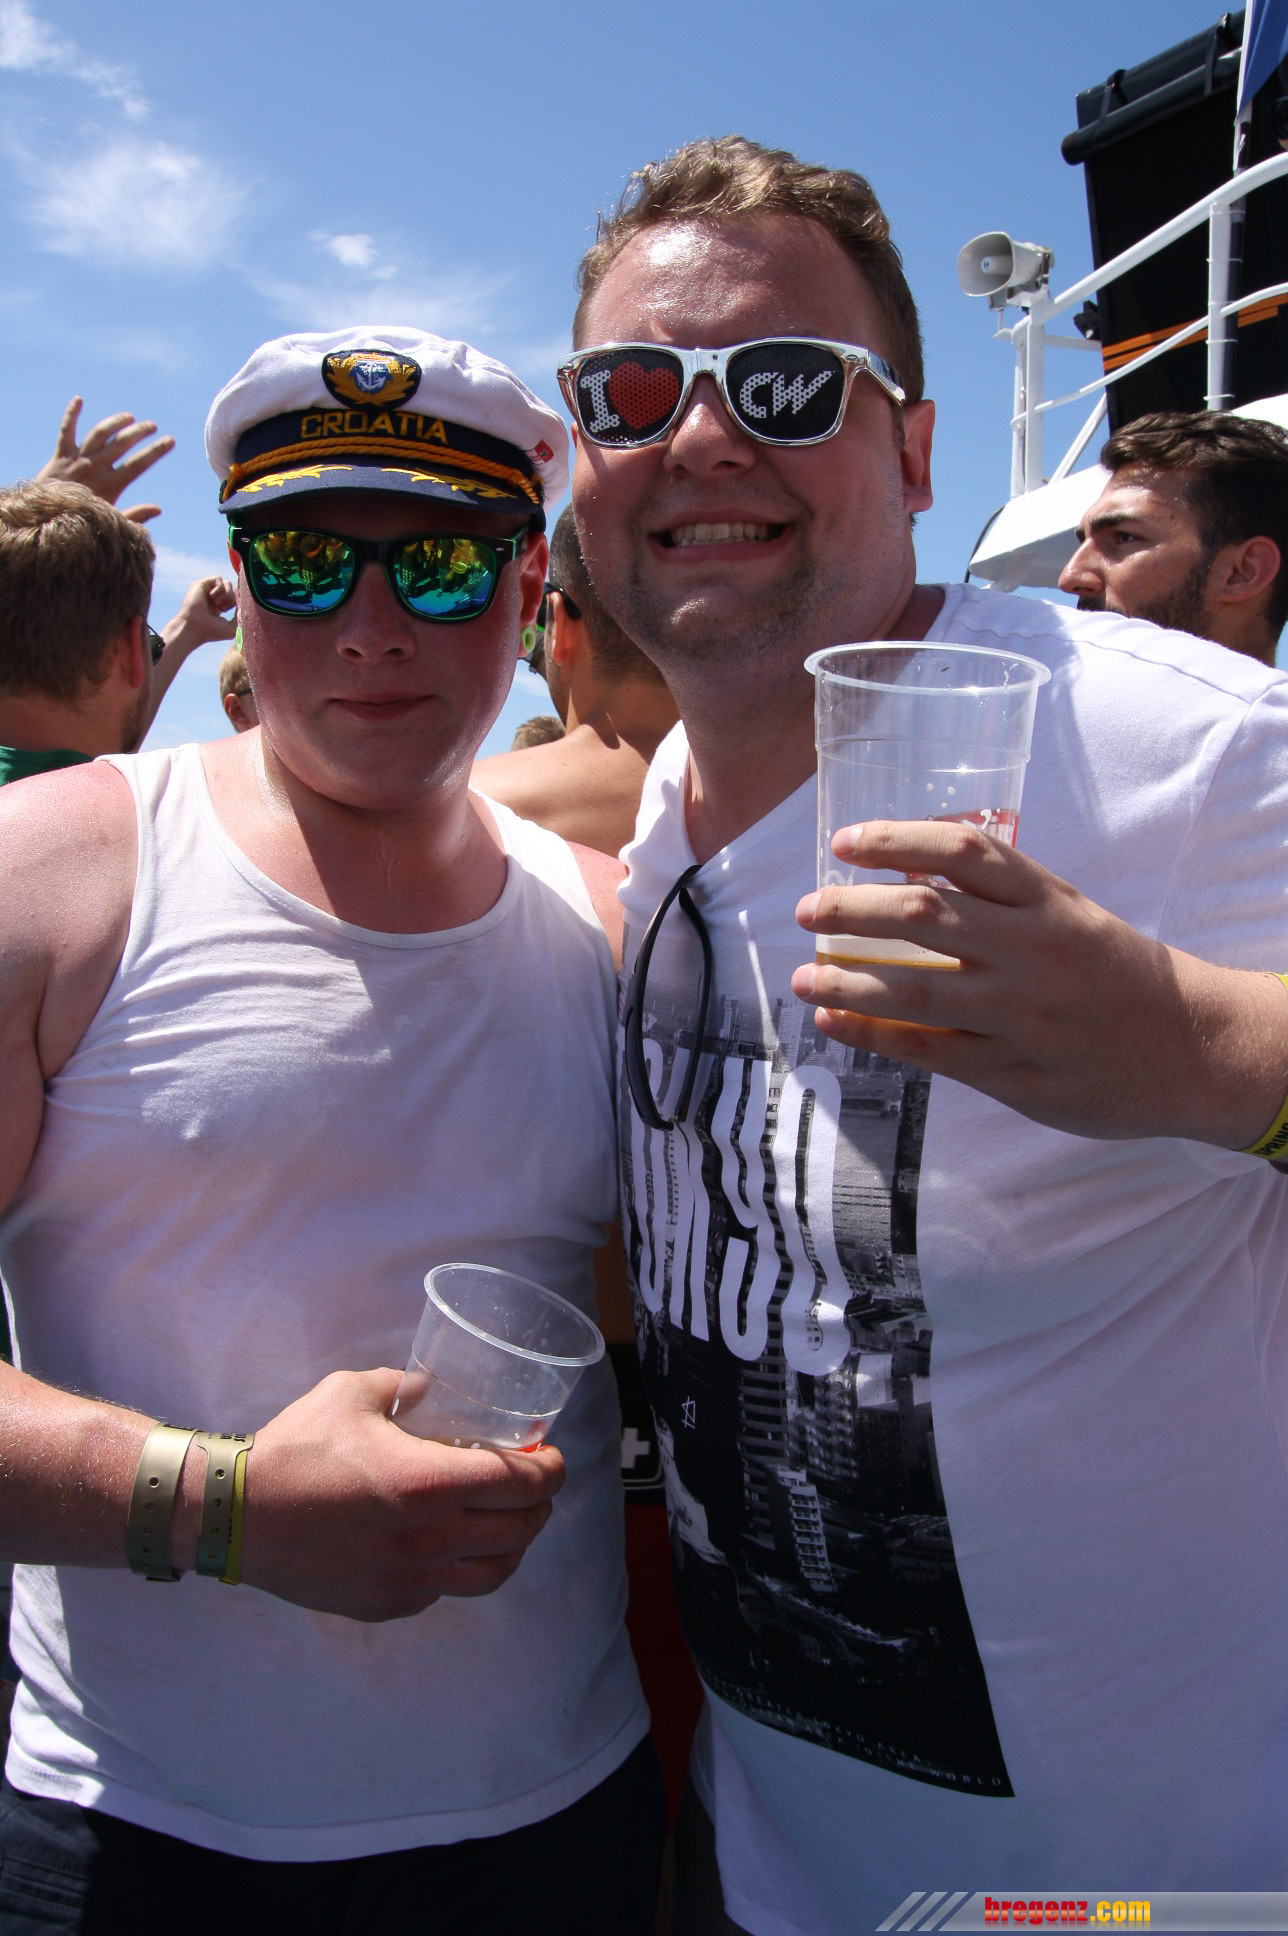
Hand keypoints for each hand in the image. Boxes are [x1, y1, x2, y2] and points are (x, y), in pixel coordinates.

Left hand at [37, 396, 174, 522]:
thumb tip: (158, 509)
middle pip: (121, 443)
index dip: (156, 451)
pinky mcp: (60, 455)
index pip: (138, 464)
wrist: (46, 520)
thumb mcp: (111, 522)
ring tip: (129, 417)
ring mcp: (77, 459)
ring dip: (116, 422)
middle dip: (139, 432)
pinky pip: (66, 430)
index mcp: (110, 485)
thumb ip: (135, 516)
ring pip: (100, 433)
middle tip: (152, 425)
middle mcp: (95, 468)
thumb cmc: (81, 523)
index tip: (170, 440)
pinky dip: (71, 414)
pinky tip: (79, 399)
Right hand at [158, 576, 236, 657]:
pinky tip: (212, 598)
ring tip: (217, 604)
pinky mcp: (201, 584)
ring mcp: (206, 590)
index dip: (238, 601)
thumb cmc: (212, 631)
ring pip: (227, 583)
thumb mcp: (232, 628)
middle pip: (232, 590)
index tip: (237, 608)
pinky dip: (219, 589)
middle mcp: (212, 598)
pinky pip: (218, 578)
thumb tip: (244, 606)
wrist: (195, 627)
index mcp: (218, 607)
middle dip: (232, 599)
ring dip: (226, 595)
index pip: (234, 597)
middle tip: (222, 609)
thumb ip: (241, 618)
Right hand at [232, 1369, 566, 1621]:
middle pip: (522, 1531)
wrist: (236, 1514)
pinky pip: (445, 1591)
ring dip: (510, 1546)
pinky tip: (446, 1545)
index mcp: (431, 1483)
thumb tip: (430, 1386)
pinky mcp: (386, 1604)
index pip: (526, 1485)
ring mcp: (410, 1579)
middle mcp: (431, 1539)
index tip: (549, 1456)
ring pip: (493, 1574)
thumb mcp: (353, 1393)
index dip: (552, 1469)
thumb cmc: (295, 1448)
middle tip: (533, 1485)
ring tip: (503, 1523)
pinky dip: (459, 1568)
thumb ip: (403, 1386)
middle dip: (539, 1505)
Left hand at [792, 817, 1287, 1147]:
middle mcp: (1033, 951)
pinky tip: (835, 1018)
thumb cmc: (1112, 973)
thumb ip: (999, 899)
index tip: (845, 841)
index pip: (965, 851)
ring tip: (803, 975)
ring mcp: (1022, 1015)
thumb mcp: (1068, 914)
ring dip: (848, 979)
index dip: (898, 839)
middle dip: (854, 909)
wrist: (1190, 1049)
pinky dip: (874, 1031)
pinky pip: (929, 1050)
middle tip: (807, 908)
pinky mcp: (1014, 1072)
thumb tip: (903, 875)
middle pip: (926, 915)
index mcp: (1048, 901)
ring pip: (917, 989)